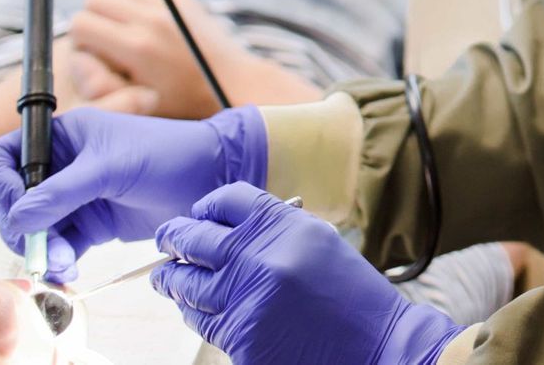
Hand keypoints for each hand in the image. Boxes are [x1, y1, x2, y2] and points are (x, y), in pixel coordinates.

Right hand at [0, 105, 266, 283]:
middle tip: (36, 243)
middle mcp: (64, 166)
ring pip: (36, 227)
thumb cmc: (167, 153)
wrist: (210, 177)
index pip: (8, 156)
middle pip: (15, 200)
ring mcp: (76, 197)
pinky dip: (59, 258)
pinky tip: (67, 268)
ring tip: (60, 260)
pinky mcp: (92, 223)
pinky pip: (60, 245)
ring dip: (40, 247)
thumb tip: (18, 217)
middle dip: (21, 225)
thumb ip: (63, 192)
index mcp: (64, 138)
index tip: (13, 202)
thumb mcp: (112, 167)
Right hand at [70, 0, 249, 119]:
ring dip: (113, 8)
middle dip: (93, 19)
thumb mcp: (136, 101)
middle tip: (106, 43)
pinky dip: (136, 2)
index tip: (95, 56)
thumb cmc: (181, 103)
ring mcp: (169, 3)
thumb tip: (78, 59)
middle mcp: (152, 18)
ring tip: (124, 34)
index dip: (81, 41)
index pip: (80, 23)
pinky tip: (146, 26)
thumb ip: (101, 83)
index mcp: (137, 46)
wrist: (233, 83)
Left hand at [155, 184, 462, 364]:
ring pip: (186, 283)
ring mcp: (247, 297)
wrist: (376, 343)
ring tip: (168, 276)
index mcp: (284, 226)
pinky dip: (193, 312)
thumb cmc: (349, 294)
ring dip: (172, 278)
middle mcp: (261, 256)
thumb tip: (222, 228)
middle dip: (173, 237)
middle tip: (166, 240)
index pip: (226, 201)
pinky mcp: (240, 335)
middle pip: (193, 238)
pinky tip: (196, 307)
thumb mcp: (317, 243)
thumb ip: (274, 230)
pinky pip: (201, 319)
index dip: (205, 207)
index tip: (198, 215)